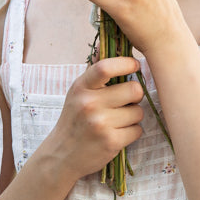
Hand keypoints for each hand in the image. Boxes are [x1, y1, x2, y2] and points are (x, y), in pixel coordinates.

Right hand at [42, 56, 144, 181]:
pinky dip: (131, 133)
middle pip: (134, 90)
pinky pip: (137, 130)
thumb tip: (106, 44)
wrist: (61, 155)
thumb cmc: (75, 120)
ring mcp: (100, 124)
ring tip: (116, 121)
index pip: (106, 67)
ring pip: (138, 112)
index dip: (126, 63)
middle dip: (134, 96)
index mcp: (82, 87)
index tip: (135, 65)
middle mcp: (90, 104)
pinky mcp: (111, 142)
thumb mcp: (78, 93)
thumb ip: (95, 74)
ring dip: (133, 117)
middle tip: (124, 102)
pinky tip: (116, 134)